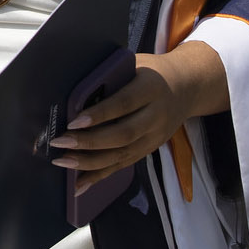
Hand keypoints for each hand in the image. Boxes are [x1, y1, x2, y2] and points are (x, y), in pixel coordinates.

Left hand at [47, 42, 227, 194]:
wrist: (187, 86)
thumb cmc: (149, 71)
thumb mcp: (134, 65)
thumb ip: (110, 77)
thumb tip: (73, 90)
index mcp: (151, 88)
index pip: (123, 104)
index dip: (99, 114)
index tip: (73, 121)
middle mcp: (156, 116)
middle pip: (123, 134)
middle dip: (89, 142)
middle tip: (60, 143)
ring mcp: (155, 136)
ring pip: (123, 155)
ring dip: (90, 163)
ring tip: (63, 162)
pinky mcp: (150, 149)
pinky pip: (124, 165)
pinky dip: (100, 175)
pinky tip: (80, 184)